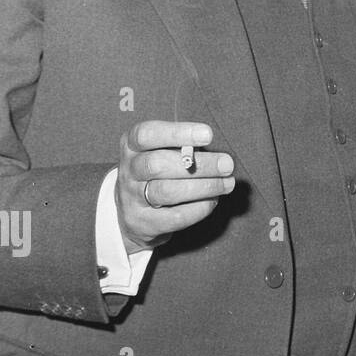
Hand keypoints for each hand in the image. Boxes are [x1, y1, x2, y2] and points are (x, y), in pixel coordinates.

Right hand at [116, 121, 234, 253]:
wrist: (133, 213)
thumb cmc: (160, 172)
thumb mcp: (164, 152)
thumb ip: (186, 149)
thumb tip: (219, 158)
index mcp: (131, 145)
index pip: (147, 134)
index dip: (178, 133)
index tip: (208, 134)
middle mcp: (128, 170)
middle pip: (158, 164)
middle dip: (199, 164)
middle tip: (227, 164)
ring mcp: (131, 198)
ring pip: (167, 191)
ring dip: (204, 187)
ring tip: (227, 183)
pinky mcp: (142, 223)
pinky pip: (175, 216)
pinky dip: (200, 208)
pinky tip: (213, 200)